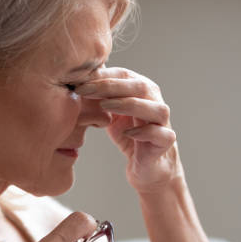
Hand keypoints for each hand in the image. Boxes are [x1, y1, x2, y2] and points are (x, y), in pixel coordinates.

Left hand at [76, 67, 182, 194]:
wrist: (146, 166)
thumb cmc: (127, 134)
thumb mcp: (108, 112)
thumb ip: (97, 95)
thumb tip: (74, 77)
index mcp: (141, 90)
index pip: (124, 75)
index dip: (102, 76)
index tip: (78, 80)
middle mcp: (155, 102)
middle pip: (139, 87)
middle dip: (110, 86)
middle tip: (85, 90)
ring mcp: (163, 123)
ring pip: (156, 108)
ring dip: (129, 104)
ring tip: (105, 106)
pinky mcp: (166, 143)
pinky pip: (162, 134)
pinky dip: (145, 132)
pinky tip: (127, 133)